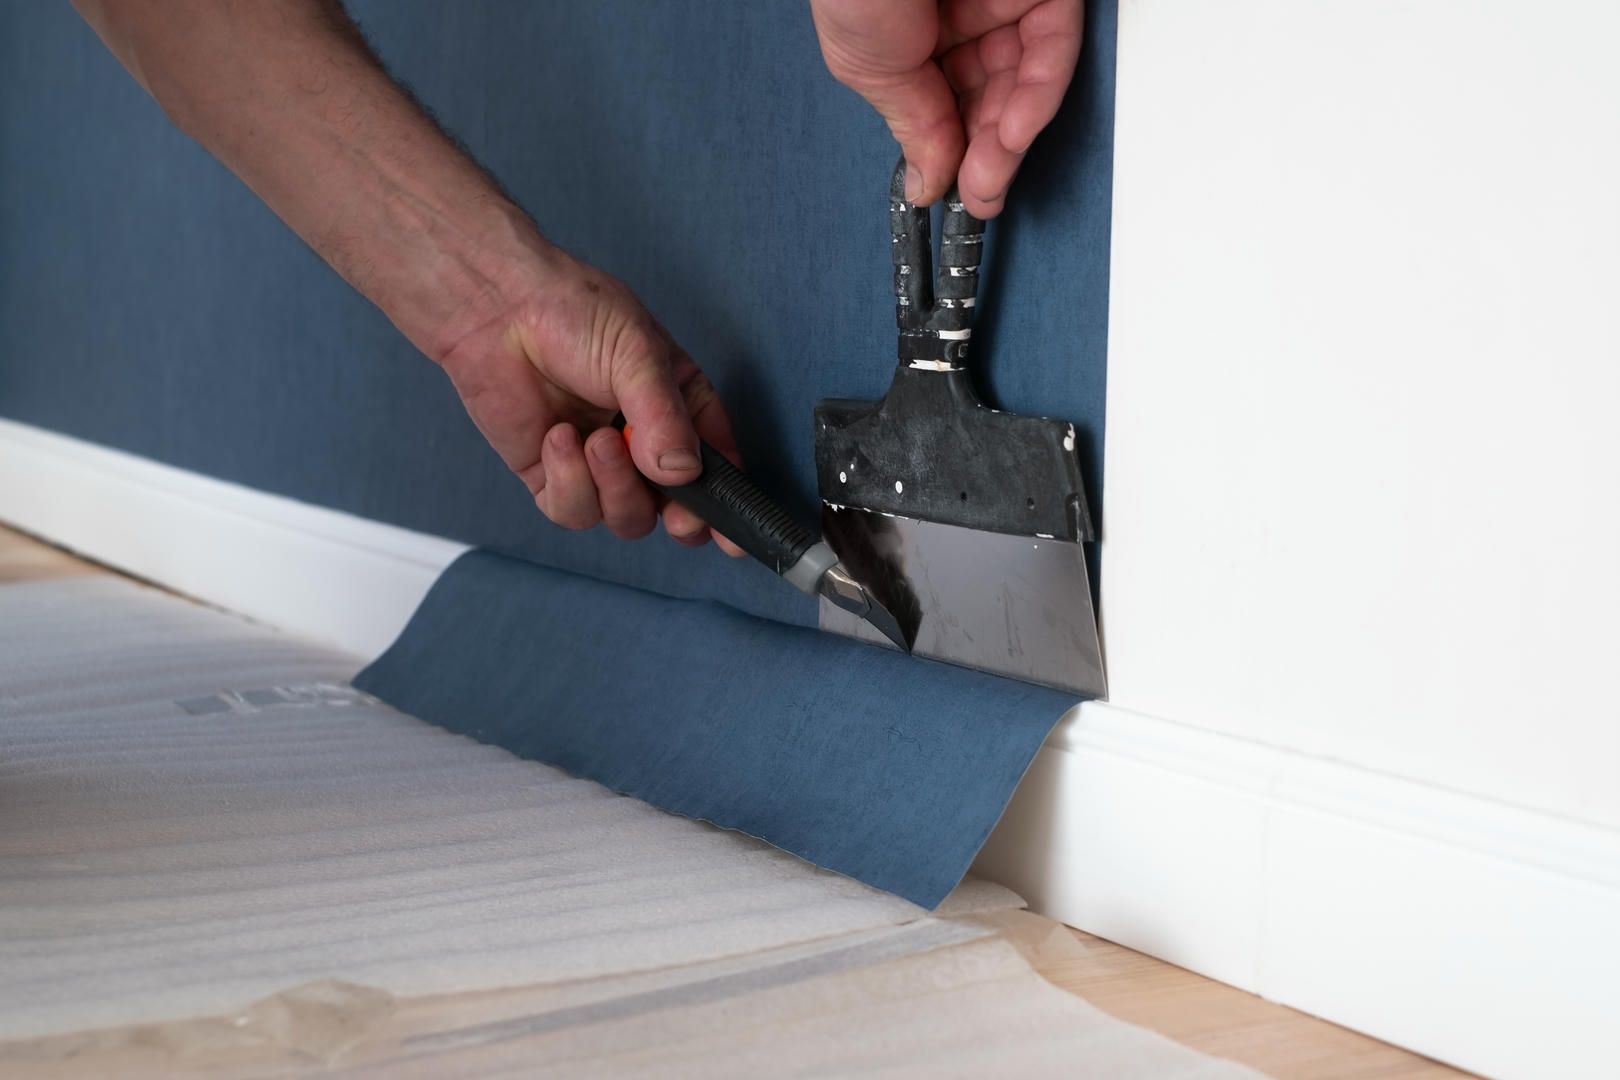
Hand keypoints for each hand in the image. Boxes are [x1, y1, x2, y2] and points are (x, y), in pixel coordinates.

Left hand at [437, 243, 744, 553]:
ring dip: (616, 487)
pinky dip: (571, 483)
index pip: (718, 465)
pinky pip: (575, 512)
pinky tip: (558, 438)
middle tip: (674, 512)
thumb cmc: (574, 311)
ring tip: (595, 439)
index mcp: (681, 406)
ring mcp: (600, 464)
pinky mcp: (554, 476)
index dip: (728, 502)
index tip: (734, 535)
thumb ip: (664, 418)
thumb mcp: (638, 354)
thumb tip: (681, 473)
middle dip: (679, 516)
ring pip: (628, 517)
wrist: (498, 308)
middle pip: (677, 507)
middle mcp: (645, 442)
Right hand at [811, 0, 1082, 216]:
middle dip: (988, 154)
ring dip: (1013, 138)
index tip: (961, 195)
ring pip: (1027, 81)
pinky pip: (1053, 46)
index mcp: (917, 34)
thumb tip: (926, 184)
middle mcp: (965, 14)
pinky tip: (1012, 134)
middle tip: (980, 193)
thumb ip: (913, 126)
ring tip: (991, 174)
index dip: (958, 153)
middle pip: (994, 97)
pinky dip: (1038, 96)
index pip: (952, 103)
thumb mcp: (870, 68)